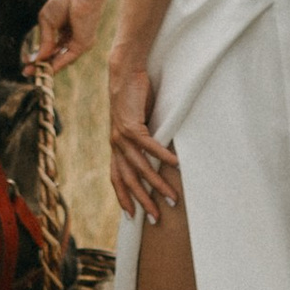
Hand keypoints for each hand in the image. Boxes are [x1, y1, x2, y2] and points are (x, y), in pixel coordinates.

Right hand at [28, 0, 99, 73]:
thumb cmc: (64, 0)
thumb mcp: (47, 21)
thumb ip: (44, 40)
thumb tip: (38, 59)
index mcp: (63, 31)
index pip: (50, 49)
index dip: (38, 57)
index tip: (26, 63)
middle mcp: (71, 39)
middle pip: (54, 58)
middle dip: (40, 66)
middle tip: (26, 73)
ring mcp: (77, 43)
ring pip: (60, 61)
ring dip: (46, 69)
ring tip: (31, 73)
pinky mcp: (82, 45)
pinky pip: (66, 58)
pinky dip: (55, 65)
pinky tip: (43, 69)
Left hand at [108, 50, 180, 224]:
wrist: (123, 71)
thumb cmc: (134, 97)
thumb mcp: (137, 123)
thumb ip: (143, 140)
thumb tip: (157, 155)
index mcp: (115, 146)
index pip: (116, 178)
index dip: (122, 197)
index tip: (131, 216)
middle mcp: (115, 144)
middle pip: (128, 180)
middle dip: (141, 201)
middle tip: (155, 218)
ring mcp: (121, 135)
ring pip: (139, 167)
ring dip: (155, 184)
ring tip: (171, 198)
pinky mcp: (131, 124)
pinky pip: (148, 145)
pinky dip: (162, 156)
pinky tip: (174, 165)